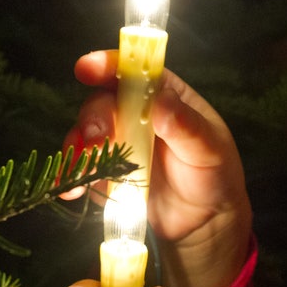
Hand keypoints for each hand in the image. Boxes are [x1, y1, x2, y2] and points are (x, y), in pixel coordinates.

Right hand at [62, 51, 251, 286]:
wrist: (204, 221)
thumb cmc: (215, 175)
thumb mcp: (209, 149)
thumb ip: (186, 126)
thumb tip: (160, 102)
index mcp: (166, 96)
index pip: (136, 71)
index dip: (109, 64)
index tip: (87, 68)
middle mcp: (137, 113)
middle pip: (104, 102)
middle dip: (94, 117)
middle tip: (97, 138)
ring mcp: (120, 141)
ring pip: (87, 132)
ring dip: (79, 146)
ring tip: (83, 169)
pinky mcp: (107, 171)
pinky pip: (82, 166)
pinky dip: (72, 174)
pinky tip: (71, 188)